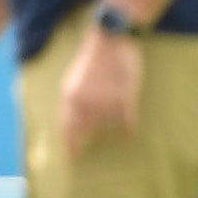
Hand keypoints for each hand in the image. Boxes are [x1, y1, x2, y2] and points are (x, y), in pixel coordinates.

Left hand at [61, 27, 142, 154]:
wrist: (111, 39)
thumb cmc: (92, 60)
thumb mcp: (74, 81)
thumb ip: (73, 102)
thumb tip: (71, 123)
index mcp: (71, 97)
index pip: (68, 128)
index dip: (71, 145)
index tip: (73, 158)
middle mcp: (87, 102)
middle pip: (88, 132)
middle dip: (91, 141)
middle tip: (94, 150)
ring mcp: (107, 100)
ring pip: (109, 128)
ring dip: (110, 130)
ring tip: (113, 130)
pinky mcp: (126, 97)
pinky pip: (127, 123)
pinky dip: (128, 129)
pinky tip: (128, 131)